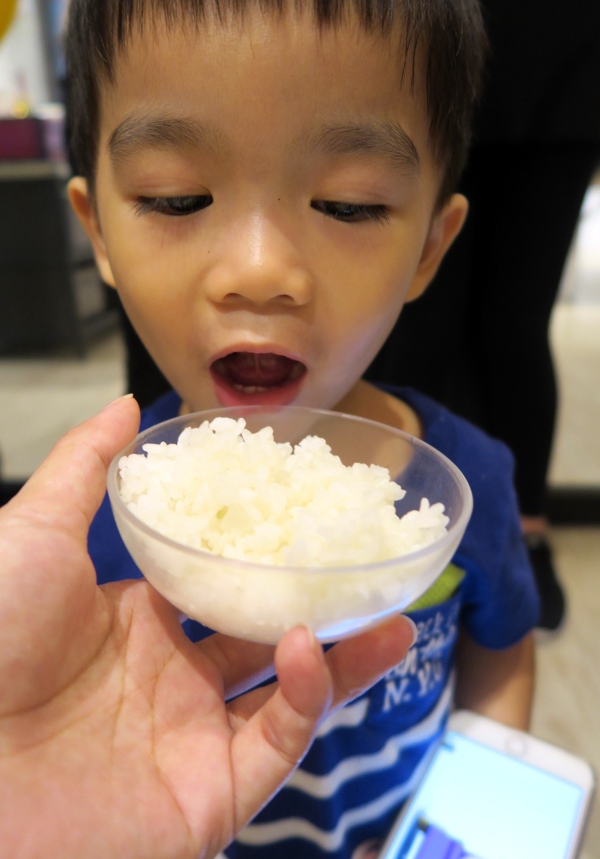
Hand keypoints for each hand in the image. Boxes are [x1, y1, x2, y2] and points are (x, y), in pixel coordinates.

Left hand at [0, 396, 414, 858]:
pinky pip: (278, 741)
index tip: (306, 513)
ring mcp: (193, 736)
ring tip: (399, 615)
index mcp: (137, 622)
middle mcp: (171, 679)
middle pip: (266, 635)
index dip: (264, 550)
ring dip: (345, 656)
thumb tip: (124, 408)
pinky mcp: (210, 793)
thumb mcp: (31, 536)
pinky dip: (307, 696)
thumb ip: (83, 471)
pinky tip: (309, 648)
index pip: (220, 581)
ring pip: (291, 693)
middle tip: (370, 565)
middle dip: (321, 603)